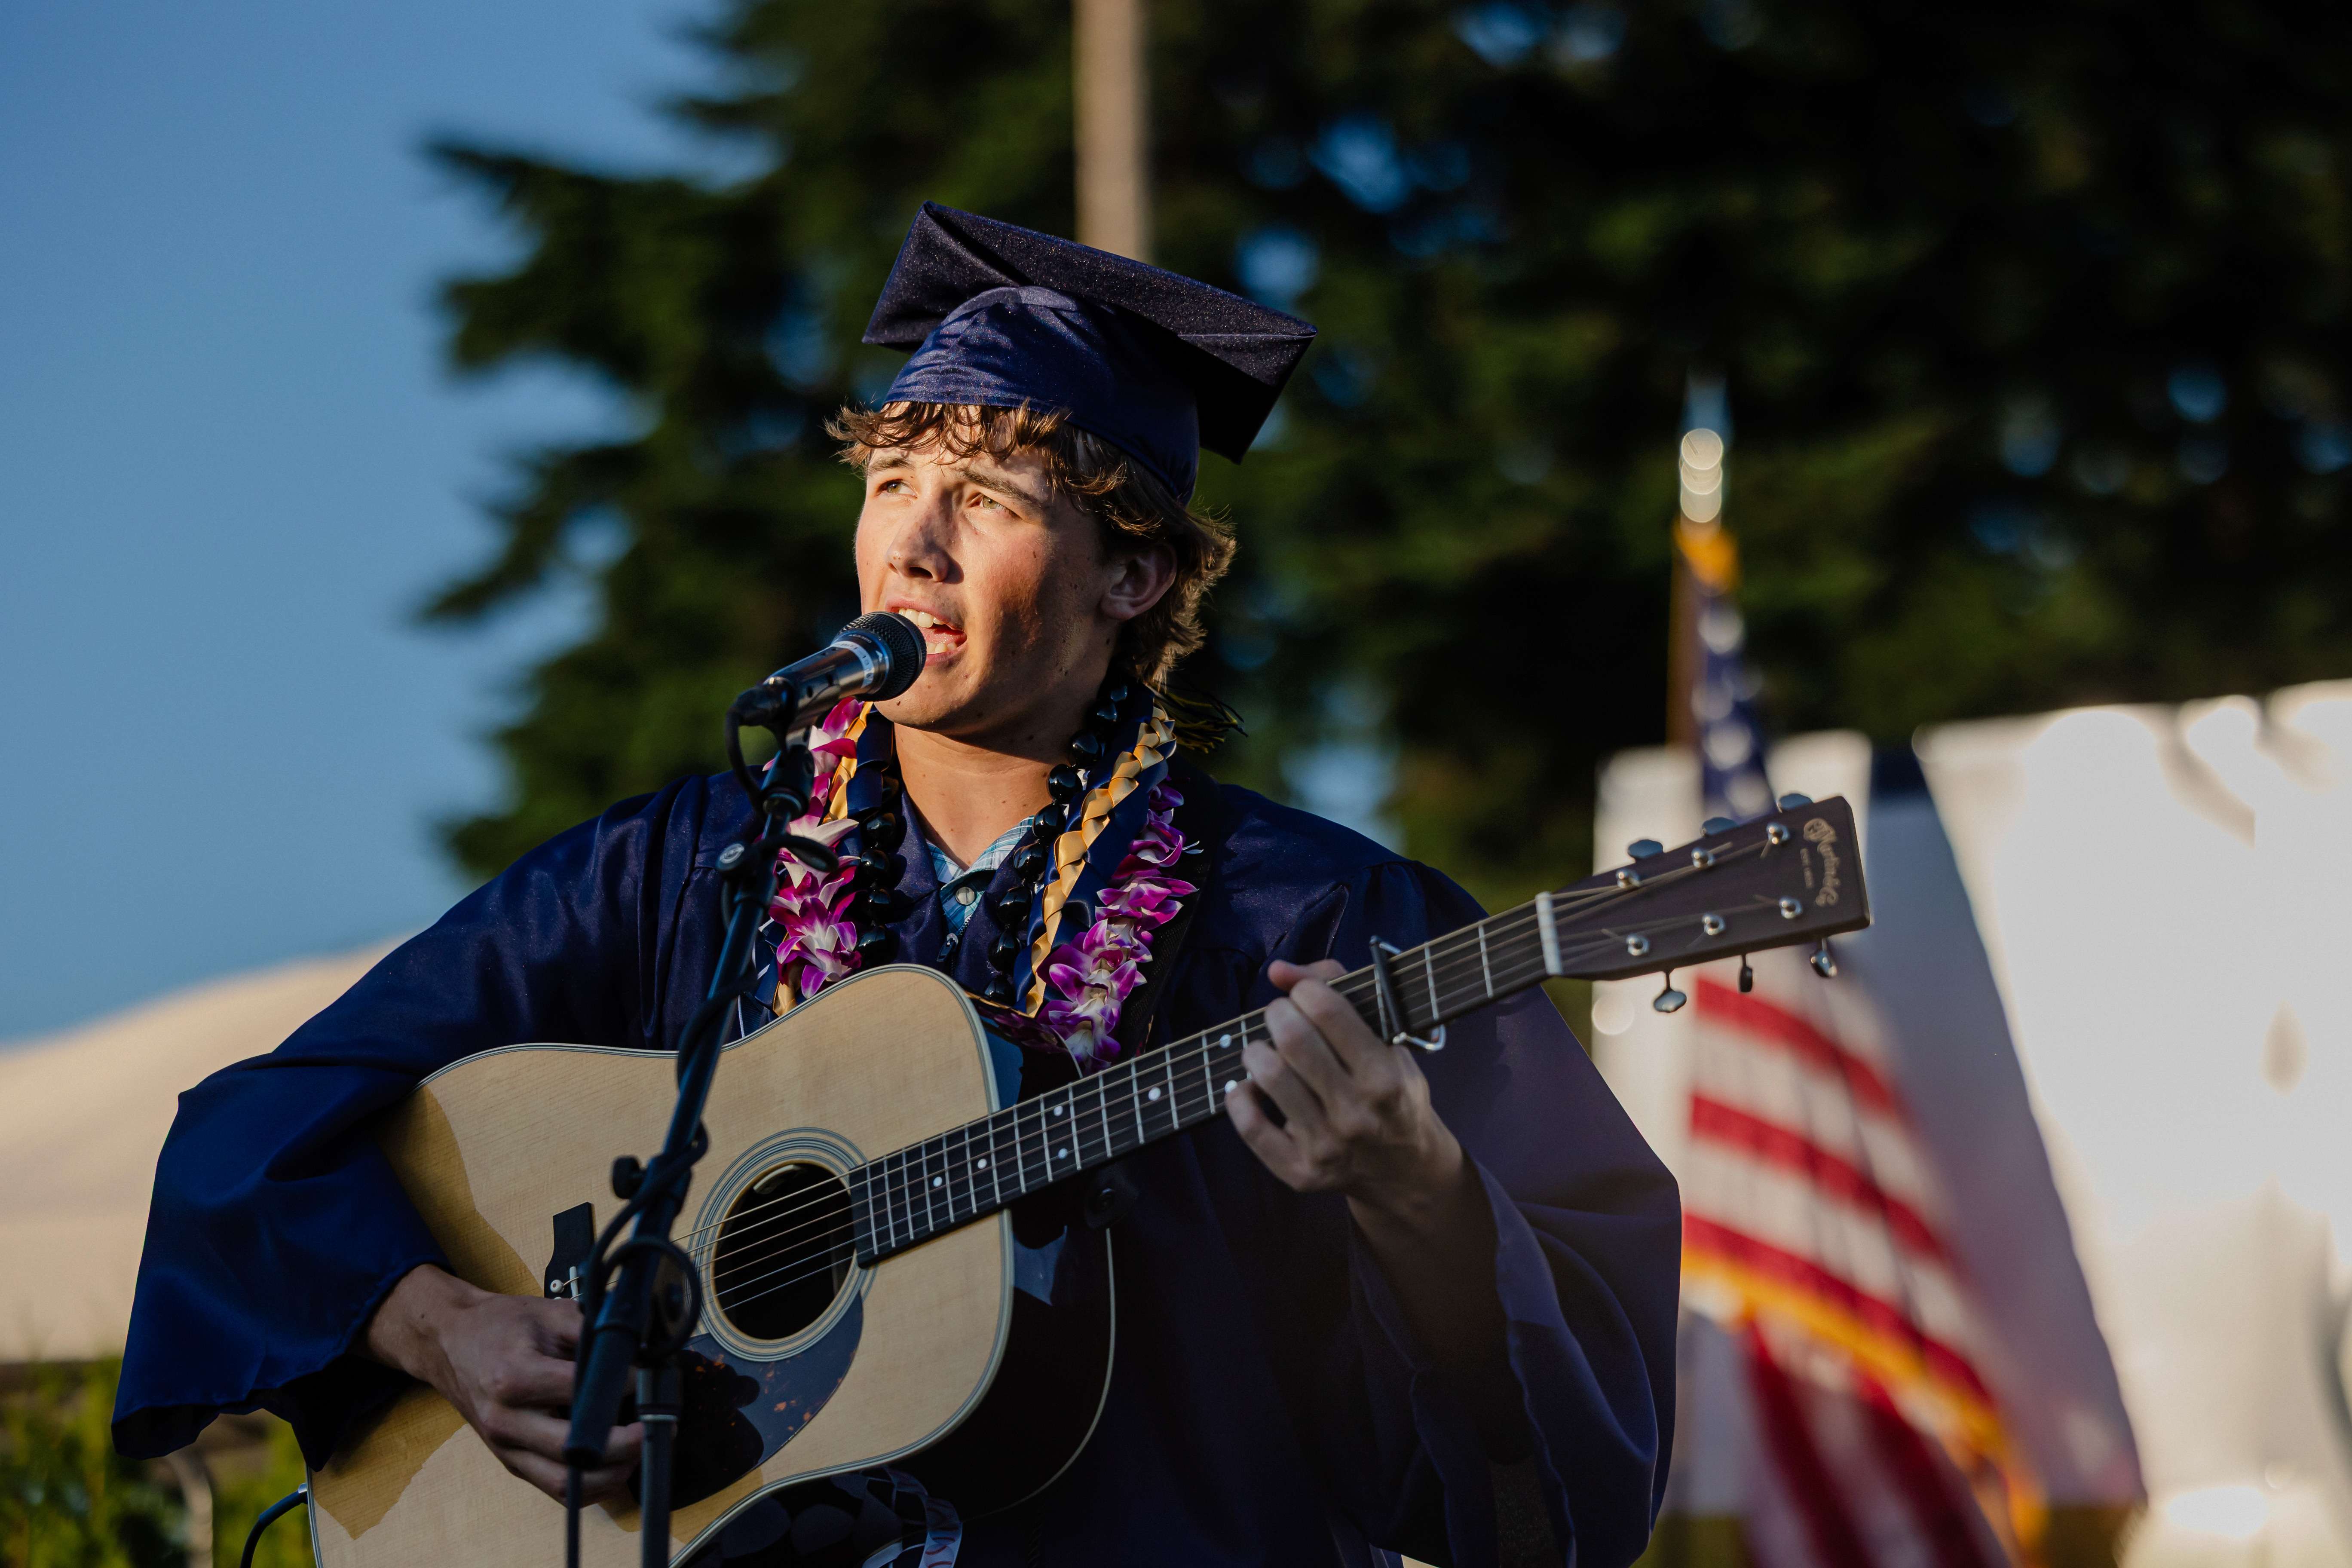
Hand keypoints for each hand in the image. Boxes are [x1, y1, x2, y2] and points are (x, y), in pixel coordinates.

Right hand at [365, 1264, 642, 1501]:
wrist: (451, 1343)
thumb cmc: (501, 1327)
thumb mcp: (548, 1312)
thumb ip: (593, 1330)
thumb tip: (638, 1350)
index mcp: (513, 1378)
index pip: (578, 1392)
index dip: (620, 1386)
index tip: (645, 1378)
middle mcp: (506, 1421)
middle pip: (572, 1451)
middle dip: (623, 1444)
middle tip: (654, 1426)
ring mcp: (507, 1447)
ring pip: (565, 1483)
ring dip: (611, 1473)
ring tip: (639, 1448)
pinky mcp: (511, 1462)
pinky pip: (556, 1488)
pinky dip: (591, 1485)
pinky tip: (616, 1463)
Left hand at [1227, 958, 1466, 1222]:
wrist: (1405, 1171)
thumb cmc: (1393, 1094)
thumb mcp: (1390, 1042)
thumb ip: (1341, 992)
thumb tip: (1278, 971)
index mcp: (1384, 1078)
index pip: (1329, 1011)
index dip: (1306, 990)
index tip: (1305, 994)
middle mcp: (1356, 1114)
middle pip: (1294, 1040)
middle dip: (1278, 1013)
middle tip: (1281, 1016)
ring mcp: (1326, 1147)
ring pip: (1268, 1077)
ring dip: (1256, 1050)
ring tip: (1266, 1050)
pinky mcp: (1300, 1173)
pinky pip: (1249, 1126)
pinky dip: (1239, 1096)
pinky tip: (1251, 1086)